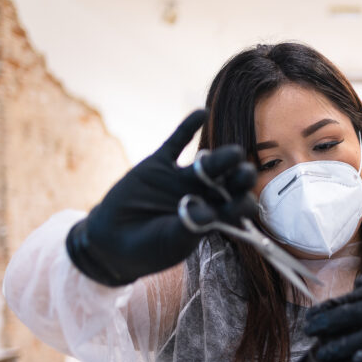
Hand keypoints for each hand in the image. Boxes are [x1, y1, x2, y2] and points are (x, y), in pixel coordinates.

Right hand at [66, 110, 257, 285]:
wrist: (112, 240)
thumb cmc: (149, 248)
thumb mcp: (170, 241)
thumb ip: (189, 227)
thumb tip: (209, 215)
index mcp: (213, 217)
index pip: (235, 208)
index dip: (242, 205)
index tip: (245, 205)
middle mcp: (203, 195)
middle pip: (228, 183)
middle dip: (239, 179)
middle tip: (249, 173)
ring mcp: (183, 178)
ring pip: (208, 164)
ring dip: (222, 157)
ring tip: (235, 153)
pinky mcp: (160, 164)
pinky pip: (177, 142)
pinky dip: (188, 128)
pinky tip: (202, 113)